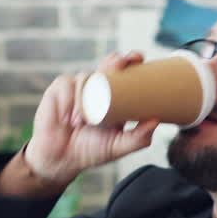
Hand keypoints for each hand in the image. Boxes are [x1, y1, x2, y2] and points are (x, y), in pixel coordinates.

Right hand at [24, 51, 160, 185]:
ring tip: (84, 123)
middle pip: (108, 64)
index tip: (138, 58)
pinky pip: (67, 86)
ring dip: (86, 98)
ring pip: (87, 77)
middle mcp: (97, 88)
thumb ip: (138, 138)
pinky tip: (69, 119)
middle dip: (116, 61)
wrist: (61, 159)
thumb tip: (156, 120)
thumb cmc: (91, 151)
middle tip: (121, 65)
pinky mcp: (59, 89)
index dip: (131, 61)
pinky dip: (69, 103)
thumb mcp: (118, 146)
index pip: (124, 73)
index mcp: (114, 97)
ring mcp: (78, 87)